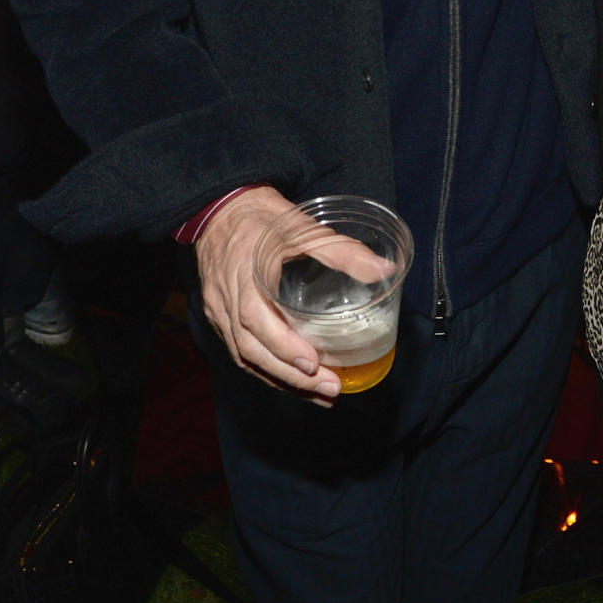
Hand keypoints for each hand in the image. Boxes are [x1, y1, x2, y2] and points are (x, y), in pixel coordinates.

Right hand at [196, 185, 341, 404]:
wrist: (221, 207)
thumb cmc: (263, 216)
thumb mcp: (302, 226)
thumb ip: (341, 249)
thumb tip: (384, 269)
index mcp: (243, 274)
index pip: (254, 319)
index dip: (282, 346)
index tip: (313, 363)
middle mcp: (226, 299)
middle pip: (250, 350)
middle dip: (290, 375)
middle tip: (330, 390)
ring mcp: (218, 311)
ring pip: (245, 357)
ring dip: (281, 380)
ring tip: (319, 395)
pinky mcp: (218, 317)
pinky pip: (239, 352)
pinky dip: (266, 370)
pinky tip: (291, 379)